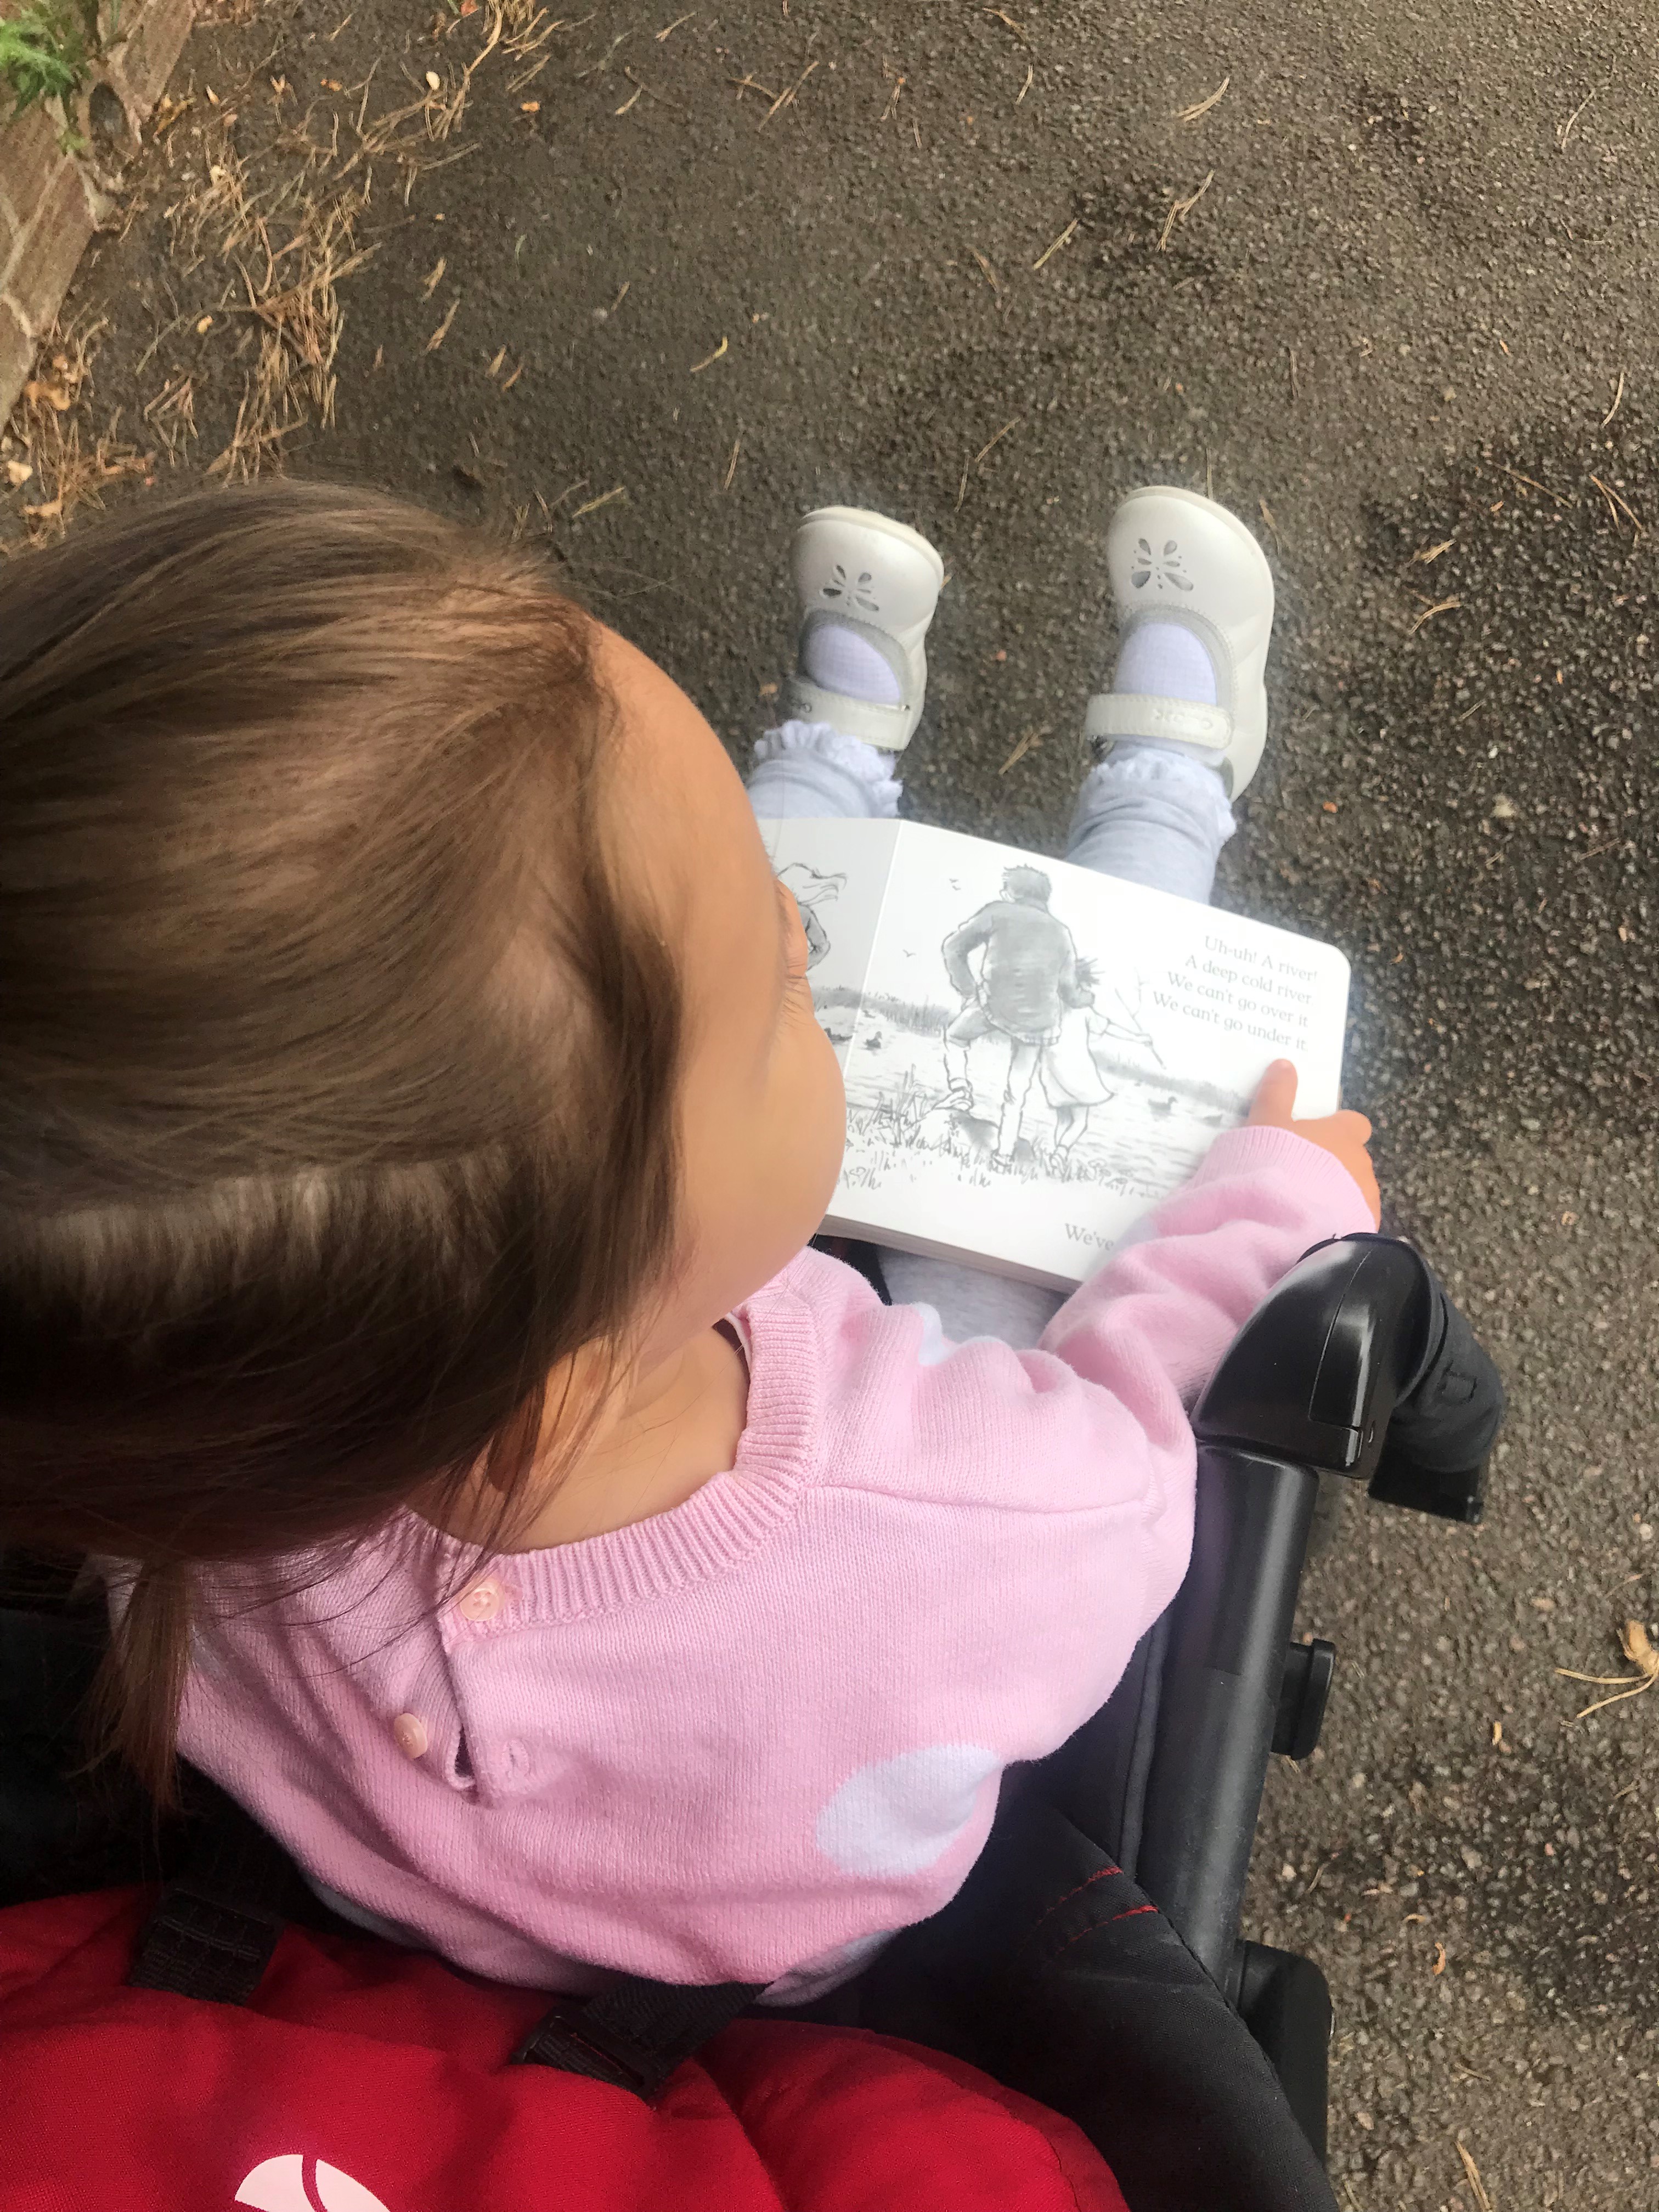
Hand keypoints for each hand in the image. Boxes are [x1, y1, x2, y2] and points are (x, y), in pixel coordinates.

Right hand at [1248, 1059, 1379, 1224]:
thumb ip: (1276, 1093)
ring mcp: (1366, 1198)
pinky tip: (1310, 1228)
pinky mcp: (1363, 1227)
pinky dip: (1336, 1220)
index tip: (1315, 1138)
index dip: (1337, 1128)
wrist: (1285, 1222)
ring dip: (1335, 1194)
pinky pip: (1351, 1219)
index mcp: (1343, 1134)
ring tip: (1301, 1206)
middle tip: (1298, 1175)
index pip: (1354, 1123)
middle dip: (1333, 1165)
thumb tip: (1285, 1064)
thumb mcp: (1265, 1123)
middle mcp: (1362, 1163)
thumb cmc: (1276, 1163)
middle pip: (1353, 1159)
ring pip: (1353, 1191)